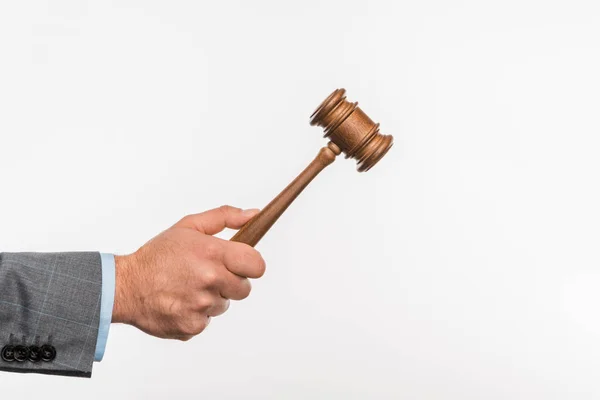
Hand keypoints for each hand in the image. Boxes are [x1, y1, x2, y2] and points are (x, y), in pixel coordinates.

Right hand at [112, 205, 265, 340]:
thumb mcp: (189, 226)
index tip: (241, 263)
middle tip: (208, 274)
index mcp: (213, 253)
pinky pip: (207, 321)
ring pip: (224, 305)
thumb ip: (224, 217)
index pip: (257, 265)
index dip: (251, 264)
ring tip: (188, 287)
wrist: (125, 286)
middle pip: (244, 289)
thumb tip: (253, 215)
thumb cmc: (157, 255)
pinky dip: (197, 314)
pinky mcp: (192, 326)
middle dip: (231, 282)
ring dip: (212, 298)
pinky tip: (180, 301)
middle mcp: (210, 280)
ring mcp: (201, 306)